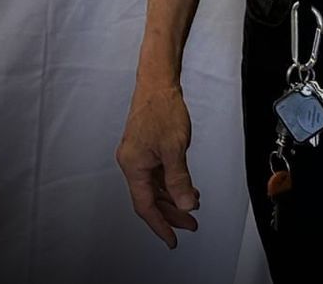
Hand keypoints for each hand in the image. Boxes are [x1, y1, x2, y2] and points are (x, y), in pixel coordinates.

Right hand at [117, 82, 199, 248]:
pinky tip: (184, 187)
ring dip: (172, 199)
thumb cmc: (161, 109)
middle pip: (149, 198)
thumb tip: (185, 205)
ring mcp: (138, 155)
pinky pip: (156, 175)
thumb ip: (179, 180)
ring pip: (154, 187)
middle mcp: (131, 162)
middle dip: (170, 214)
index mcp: (133, 165)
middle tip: (190, 225)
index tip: (171, 239)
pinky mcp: (144, 148)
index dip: (159, 225)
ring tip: (192, 207)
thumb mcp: (174, 148)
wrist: (157, 83)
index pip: (144, 205)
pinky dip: (170, 184)